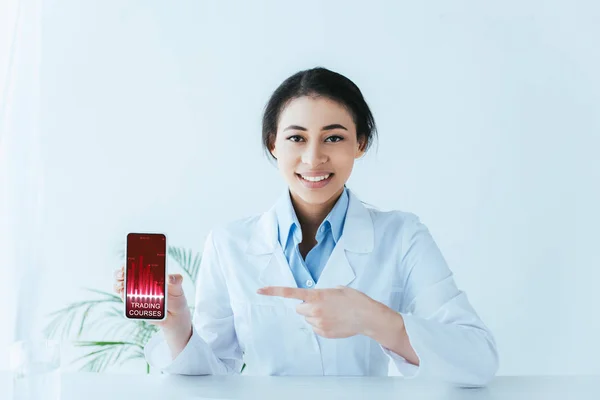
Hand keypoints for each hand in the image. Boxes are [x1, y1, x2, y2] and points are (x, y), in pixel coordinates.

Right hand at [113, 266, 191, 331]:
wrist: (175, 315)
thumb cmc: (176, 297)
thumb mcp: (178, 287)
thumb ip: (176, 281)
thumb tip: (171, 278)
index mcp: (149, 274)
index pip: (135, 265)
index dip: (128, 263)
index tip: (127, 264)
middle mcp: (139, 282)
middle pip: (123, 275)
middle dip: (119, 273)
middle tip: (123, 275)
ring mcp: (135, 293)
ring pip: (120, 287)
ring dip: (118, 285)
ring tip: (123, 286)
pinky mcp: (133, 305)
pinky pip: (124, 300)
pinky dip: (122, 296)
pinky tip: (124, 295)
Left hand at [257, 285, 376, 338]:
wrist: (366, 316)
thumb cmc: (353, 299)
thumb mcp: (336, 289)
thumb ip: (321, 293)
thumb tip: (314, 300)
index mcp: (316, 295)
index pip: (290, 293)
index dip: (273, 291)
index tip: (259, 290)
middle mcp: (314, 310)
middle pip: (299, 309)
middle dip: (307, 307)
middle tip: (322, 305)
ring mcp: (318, 323)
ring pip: (307, 319)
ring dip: (315, 316)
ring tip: (332, 313)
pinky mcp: (323, 333)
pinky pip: (315, 328)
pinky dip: (322, 325)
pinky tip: (334, 321)